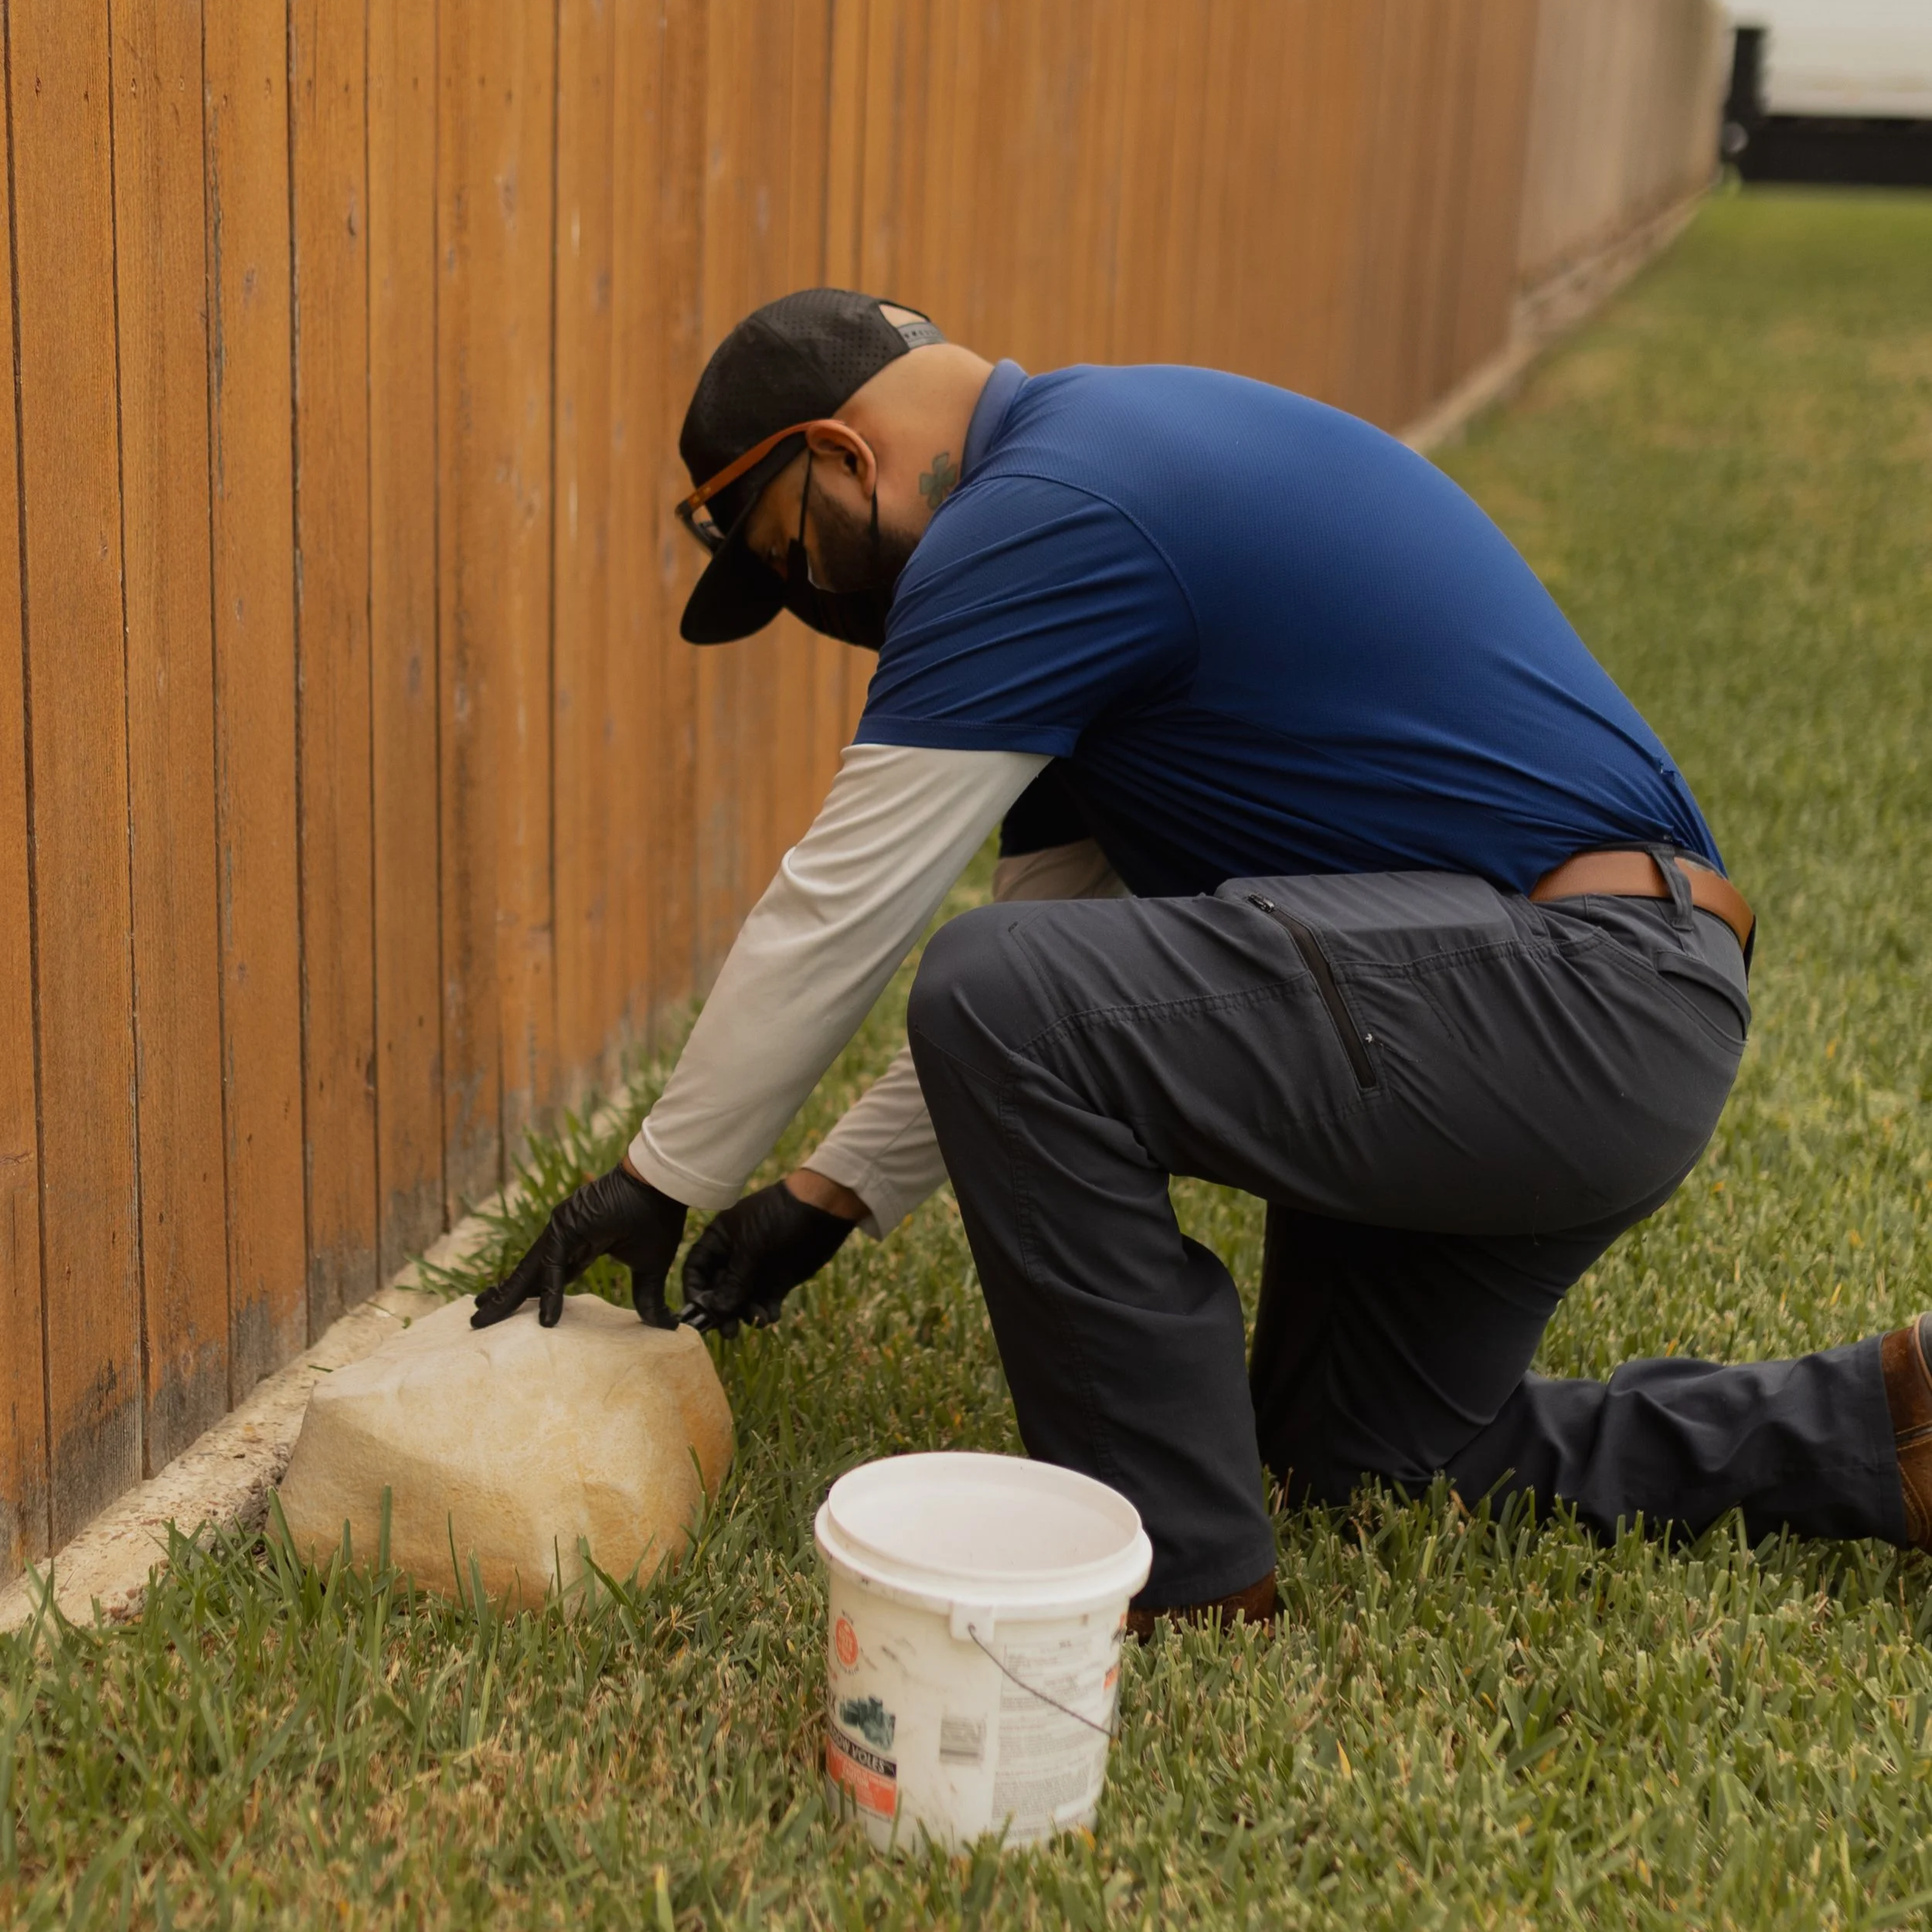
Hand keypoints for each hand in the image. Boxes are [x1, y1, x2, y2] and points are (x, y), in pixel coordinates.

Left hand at [471, 1163, 686, 1329]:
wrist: (664, 1187)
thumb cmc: (659, 1218)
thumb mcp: (651, 1267)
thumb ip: (648, 1297)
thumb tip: (666, 1326)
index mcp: (582, 1243)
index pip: (547, 1273)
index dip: (529, 1292)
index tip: (511, 1307)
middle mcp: (565, 1235)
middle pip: (527, 1273)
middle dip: (504, 1295)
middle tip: (478, 1316)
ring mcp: (562, 1228)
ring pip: (529, 1270)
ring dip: (506, 1295)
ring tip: (481, 1316)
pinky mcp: (567, 1225)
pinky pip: (553, 1265)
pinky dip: (548, 1292)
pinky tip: (545, 1318)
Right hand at [680, 1175, 859, 1336]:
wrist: (822, 1210)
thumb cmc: (779, 1219)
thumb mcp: (751, 1248)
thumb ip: (732, 1282)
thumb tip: (714, 1312)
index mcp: (720, 1240)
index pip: (696, 1269)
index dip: (695, 1291)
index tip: (699, 1314)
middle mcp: (734, 1258)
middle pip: (717, 1290)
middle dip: (721, 1311)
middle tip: (729, 1331)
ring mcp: (756, 1271)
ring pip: (741, 1301)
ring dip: (746, 1314)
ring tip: (758, 1319)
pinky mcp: (778, 1281)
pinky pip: (764, 1303)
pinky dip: (766, 1313)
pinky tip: (771, 1315)